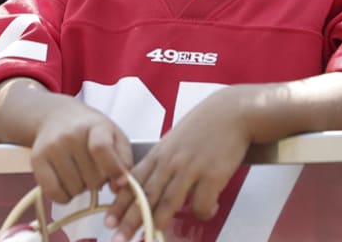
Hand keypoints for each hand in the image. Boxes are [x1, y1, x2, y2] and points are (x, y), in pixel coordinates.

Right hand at [28, 96, 133, 204]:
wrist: (56, 116)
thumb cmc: (90, 129)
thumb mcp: (115, 135)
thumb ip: (124, 160)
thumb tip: (120, 186)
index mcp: (95, 125)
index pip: (101, 149)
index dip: (113, 170)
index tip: (120, 182)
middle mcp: (70, 135)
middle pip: (92, 177)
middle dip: (98, 181)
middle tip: (94, 169)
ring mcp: (52, 147)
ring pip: (75, 189)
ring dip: (82, 188)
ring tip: (80, 172)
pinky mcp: (37, 160)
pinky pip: (54, 193)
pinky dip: (64, 196)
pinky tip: (68, 185)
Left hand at [106, 86, 253, 239]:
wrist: (233, 112)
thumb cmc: (204, 126)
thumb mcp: (175, 140)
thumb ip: (163, 162)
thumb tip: (152, 188)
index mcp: (159, 153)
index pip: (133, 182)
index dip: (120, 204)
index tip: (108, 222)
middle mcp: (170, 162)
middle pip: (146, 196)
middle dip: (130, 221)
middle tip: (118, 238)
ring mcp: (191, 169)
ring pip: (169, 203)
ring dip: (157, 223)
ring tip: (150, 238)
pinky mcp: (212, 175)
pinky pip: (201, 204)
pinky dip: (202, 212)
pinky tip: (208, 211)